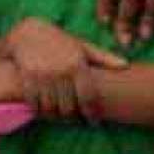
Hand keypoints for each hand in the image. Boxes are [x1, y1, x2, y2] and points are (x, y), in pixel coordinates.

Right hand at [4, 18, 126, 121]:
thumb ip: (104, 57)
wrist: (28, 32)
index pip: (88, 98)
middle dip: (72, 117)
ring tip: (60, 117)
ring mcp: (42, 76)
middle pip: (68, 107)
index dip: (92, 113)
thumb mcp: (83, 46)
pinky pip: (34, 103)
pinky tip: (44, 111)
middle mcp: (60, 72)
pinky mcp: (26, 78)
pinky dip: (39, 111)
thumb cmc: (60, 41)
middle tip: (75, 119)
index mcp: (77, 65)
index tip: (93, 121)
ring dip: (56, 116)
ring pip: (51, 108)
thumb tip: (126, 65)